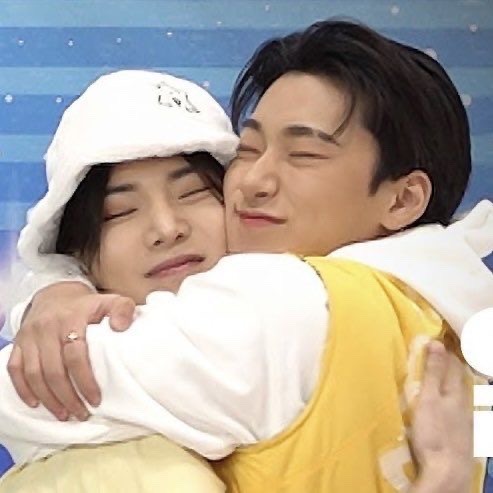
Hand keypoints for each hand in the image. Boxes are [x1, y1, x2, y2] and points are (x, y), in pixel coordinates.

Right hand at [7, 282, 134, 419]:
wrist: (56, 294)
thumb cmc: (88, 305)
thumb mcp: (110, 301)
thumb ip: (123, 309)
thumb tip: (121, 327)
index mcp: (71, 318)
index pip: (75, 355)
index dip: (85, 380)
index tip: (96, 399)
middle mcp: (47, 327)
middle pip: (54, 370)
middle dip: (68, 397)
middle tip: (81, 413)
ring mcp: (30, 336)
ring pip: (34, 374)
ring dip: (48, 398)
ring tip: (64, 414)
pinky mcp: (19, 343)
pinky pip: (15, 369)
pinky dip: (23, 389)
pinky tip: (36, 403)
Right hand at [410, 341, 472, 492]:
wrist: (448, 470)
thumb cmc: (434, 432)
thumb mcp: (429, 399)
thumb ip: (432, 372)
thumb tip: (436, 342)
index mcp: (455, 391)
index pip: (452, 363)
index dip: (445, 350)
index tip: (436, 336)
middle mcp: (464, 401)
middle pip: (459, 376)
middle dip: (451, 362)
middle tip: (439, 349)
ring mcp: (465, 417)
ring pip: (461, 390)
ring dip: (452, 378)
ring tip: (443, 369)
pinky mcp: (461, 431)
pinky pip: (458, 404)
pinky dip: (452, 394)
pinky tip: (449, 399)